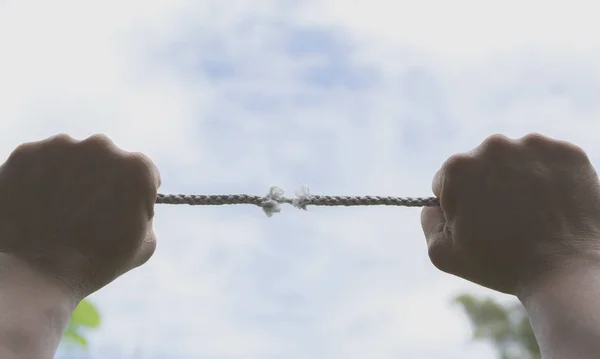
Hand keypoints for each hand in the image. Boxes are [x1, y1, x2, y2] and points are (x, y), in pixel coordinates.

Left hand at [0, 134, 159, 298]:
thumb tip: (134, 205)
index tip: (122, 211)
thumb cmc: (96, 263)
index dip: (136, 194)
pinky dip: (39, 179)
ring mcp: (60, 146)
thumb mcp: (144, 243)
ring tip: (59, 212)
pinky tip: (37, 207)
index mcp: (136, 167)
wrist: (35, 274)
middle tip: (89, 212)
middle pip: (107, 158)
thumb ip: (145, 213)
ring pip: (71, 157)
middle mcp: (101, 146)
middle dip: (101, 179)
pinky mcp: (25, 153)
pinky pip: (39, 162)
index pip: (144, 172)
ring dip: (70, 176)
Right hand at [421, 133, 599, 294]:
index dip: (459, 203)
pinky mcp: (568, 152)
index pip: (448, 179)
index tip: (477, 222)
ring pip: (516, 160)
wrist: (567, 271)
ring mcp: (534, 145)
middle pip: (482, 164)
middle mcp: (493, 146)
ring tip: (531, 214)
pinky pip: (549, 161)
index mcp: (457, 167)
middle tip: (505, 219)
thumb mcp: (443, 253)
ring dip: (518, 180)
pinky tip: (552, 205)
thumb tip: (434, 204)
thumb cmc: (501, 264)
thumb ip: (428, 221)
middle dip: (488, 187)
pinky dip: (549, 178)